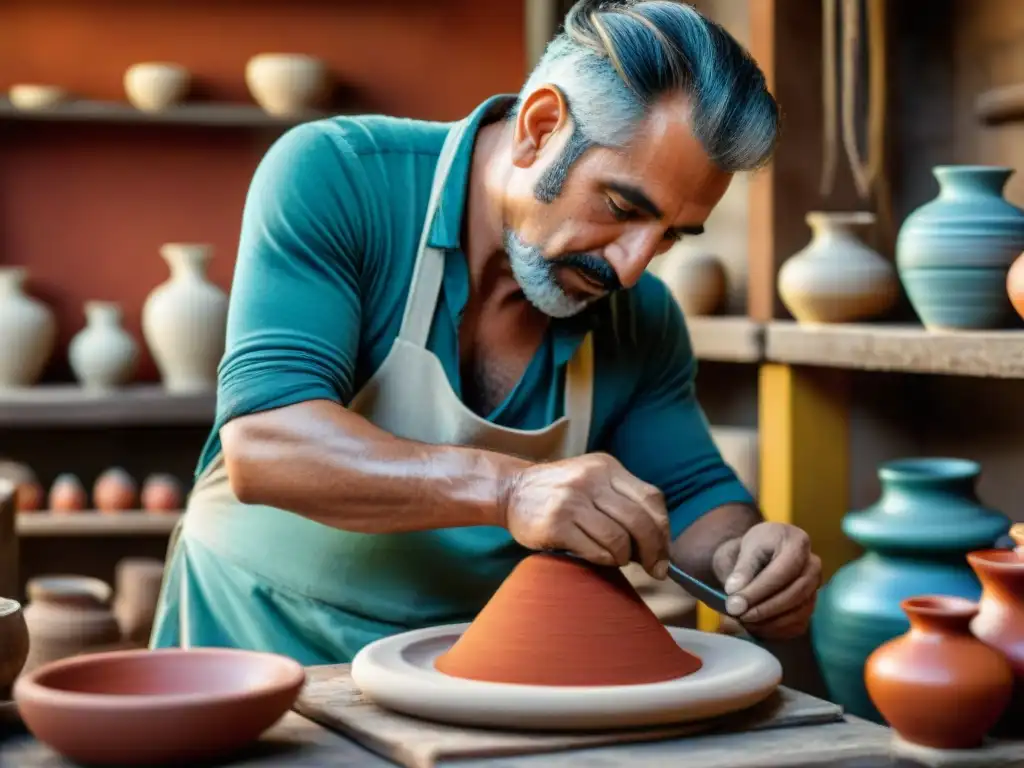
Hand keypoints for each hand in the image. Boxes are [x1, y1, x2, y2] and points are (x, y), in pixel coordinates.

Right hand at [500, 452, 670, 578]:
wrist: (512, 490)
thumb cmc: (560, 493)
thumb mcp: (593, 479)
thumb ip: (624, 500)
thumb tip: (659, 543)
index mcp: (607, 467)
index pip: (651, 499)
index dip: (663, 530)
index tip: (663, 552)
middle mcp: (591, 480)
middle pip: (640, 521)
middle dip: (653, 551)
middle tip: (655, 569)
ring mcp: (572, 501)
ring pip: (619, 539)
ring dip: (625, 558)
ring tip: (618, 559)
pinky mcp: (556, 524)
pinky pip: (595, 550)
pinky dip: (604, 560)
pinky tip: (599, 558)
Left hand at [711, 522, 821, 639]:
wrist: (763, 553)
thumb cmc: (755, 548)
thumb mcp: (745, 549)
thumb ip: (741, 569)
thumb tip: (735, 592)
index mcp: (797, 543)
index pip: (781, 572)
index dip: (758, 591)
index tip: (734, 603)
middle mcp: (813, 566)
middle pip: (793, 594)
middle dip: (763, 609)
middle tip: (737, 614)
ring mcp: (815, 588)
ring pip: (797, 613)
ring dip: (768, 622)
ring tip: (742, 621)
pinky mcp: (810, 606)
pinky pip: (797, 625)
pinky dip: (775, 630)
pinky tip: (754, 627)